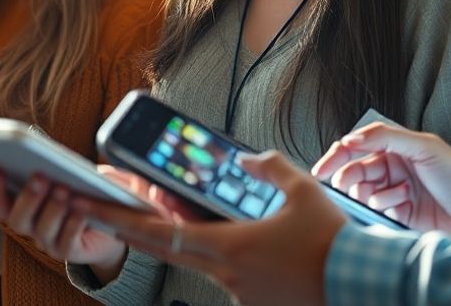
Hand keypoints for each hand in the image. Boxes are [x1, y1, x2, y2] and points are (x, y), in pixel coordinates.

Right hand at [0, 166, 129, 276]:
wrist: (104, 225)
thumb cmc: (80, 190)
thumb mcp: (67, 172)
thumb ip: (54, 162)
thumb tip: (48, 153)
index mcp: (20, 205)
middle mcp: (29, 226)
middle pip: (17, 219)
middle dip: (28, 197)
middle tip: (39, 176)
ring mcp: (47, 241)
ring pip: (42, 230)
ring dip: (52, 208)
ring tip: (64, 188)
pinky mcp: (68, 251)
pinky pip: (66, 243)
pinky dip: (73, 224)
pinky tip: (81, 207)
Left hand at [78, 152, 344, 305]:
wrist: (365, 286)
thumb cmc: (334, 243)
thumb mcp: (304, 193)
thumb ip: (271, 168)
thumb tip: (250, 159)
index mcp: (228, 246)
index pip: (157, 233)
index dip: (117, 218)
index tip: (85, 205)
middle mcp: (225, 275)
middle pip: (163, 248)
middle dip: (125, 225)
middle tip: (91, 206)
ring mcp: (239, 293)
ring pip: (200, 259)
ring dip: (188, 235)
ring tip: (181, 206)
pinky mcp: (255, 303)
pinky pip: (227, 273)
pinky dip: (222, 253)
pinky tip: (246, 242)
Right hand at [312, 122, 450, 236]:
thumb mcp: (425, 147)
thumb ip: (386, 137)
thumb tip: (350, 138)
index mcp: (397, 148)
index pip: (357, 147)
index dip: (337, 156)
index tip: (322, 169)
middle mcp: (392, 168)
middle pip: (354, 169)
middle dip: (347, 176)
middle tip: (343, 185)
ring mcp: (394, 191)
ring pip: (362, 190)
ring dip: (371, 193)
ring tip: (394, 195)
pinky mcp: (398, 214)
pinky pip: (376, 208)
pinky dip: (385, 205)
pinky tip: (403, 205)